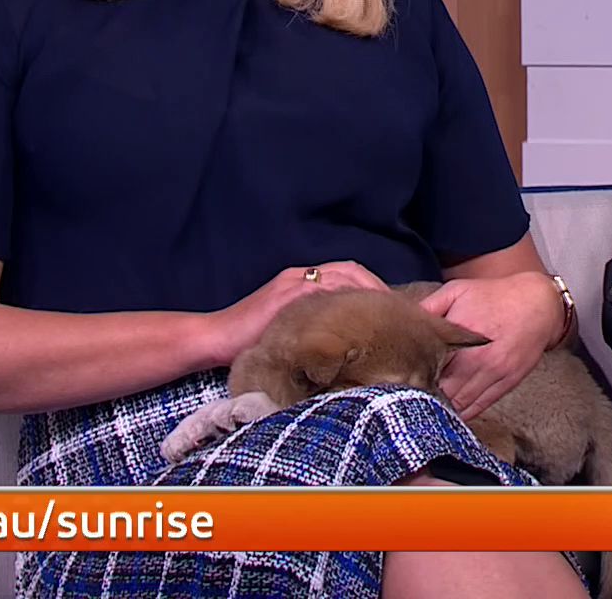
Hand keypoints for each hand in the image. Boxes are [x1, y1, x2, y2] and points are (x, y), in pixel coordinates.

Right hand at [204, 260, 388, 368]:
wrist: (214, 338)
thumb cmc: (249, 338)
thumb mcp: (288, 324)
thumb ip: (314, 321)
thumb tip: (348, 339)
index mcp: (303, 279)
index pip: (349, 274)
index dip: (374, 287)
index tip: (394, 307)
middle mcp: (301, 276)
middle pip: (351, 272)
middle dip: (378, 289)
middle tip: (398, 312)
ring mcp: (294, 285)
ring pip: (342, 279)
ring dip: (368, 294)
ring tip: (387, 317)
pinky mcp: (286, 299)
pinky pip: (323, 293)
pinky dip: (345, 302)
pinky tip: (360, 319)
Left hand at [418, 271, 562, 419]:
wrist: (538, 303)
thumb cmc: (495, 295)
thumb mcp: (458, 290)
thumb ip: (431, 306)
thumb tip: (406, 316)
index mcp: (463, 336)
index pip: (431, 367)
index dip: (415, 377)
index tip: (404, 381)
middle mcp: (480, 359)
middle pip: (445, 391)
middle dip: (428, 396)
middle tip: (414, 397)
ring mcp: (496, 373)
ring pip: (463, 404)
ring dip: (446, 408)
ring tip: (430, 408)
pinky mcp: (508, 382)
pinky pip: (482, 405)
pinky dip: (466, 412)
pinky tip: (454, 412)